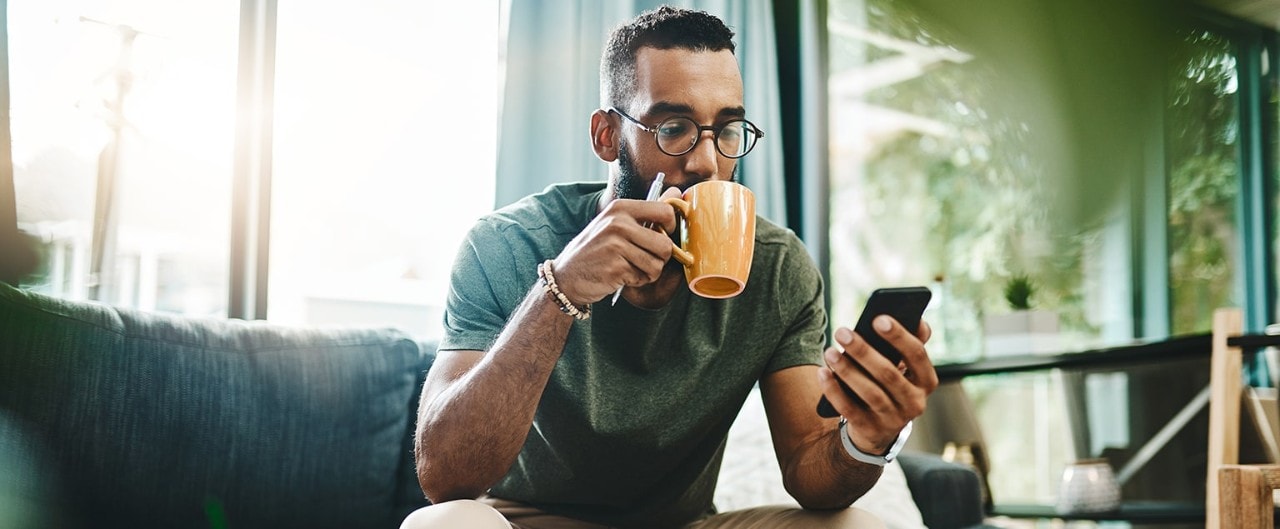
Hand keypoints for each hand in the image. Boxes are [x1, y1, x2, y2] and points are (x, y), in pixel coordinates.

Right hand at [550, 187, 681, 304]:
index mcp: (621, 208)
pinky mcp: (615, 268)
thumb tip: (677, 191)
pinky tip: (621, 276)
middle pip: (665, 244)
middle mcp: (618, 223)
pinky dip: (636, 281)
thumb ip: (646, 211)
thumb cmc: (596, 250)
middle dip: (661, 258)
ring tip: (631, 268)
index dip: (671, 228)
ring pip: (657, 265)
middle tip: (645, 259)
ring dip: (648, 272)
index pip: (665, 210)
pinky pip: (643, 278)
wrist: (566, 276)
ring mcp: (615, 246)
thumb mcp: (616, 223)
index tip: (662, 236)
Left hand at [818, 316, 936, 454]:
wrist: (878, 428)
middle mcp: (915, 402)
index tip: (878, 318)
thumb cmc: (890, 384)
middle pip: (888, 374)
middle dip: (863, 351)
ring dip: (847, 370)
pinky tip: (822, 372)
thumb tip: (918, 319)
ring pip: (869, 393)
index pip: (917, 355)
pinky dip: (834, 390)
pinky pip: (849, 409)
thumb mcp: (904, 367)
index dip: (899, 336)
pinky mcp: (871, 430)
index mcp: (927, 381)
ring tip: (829, 351)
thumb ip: (911, 343)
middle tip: (842, 331)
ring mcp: (894, 419)